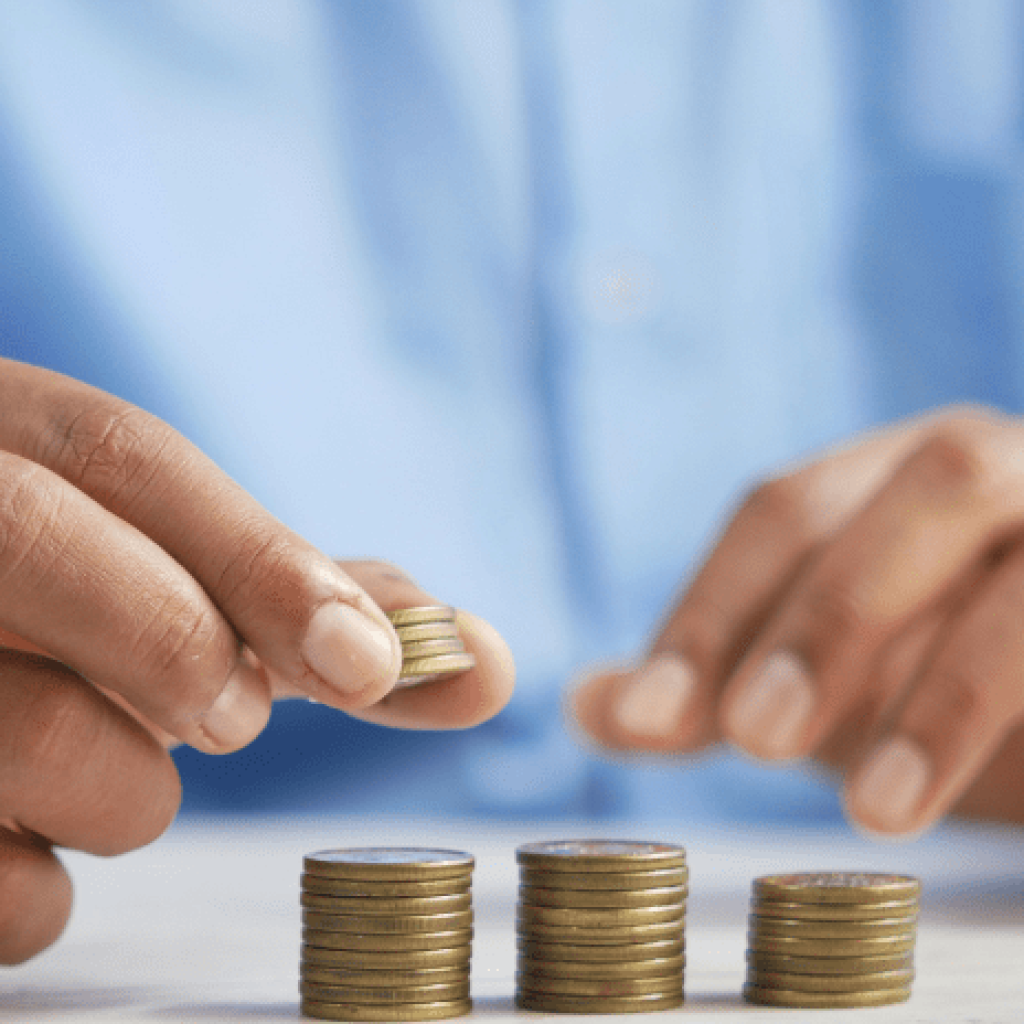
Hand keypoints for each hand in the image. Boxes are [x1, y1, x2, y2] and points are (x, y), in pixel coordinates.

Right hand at [0, 359, 513, 962]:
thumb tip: (485, 658)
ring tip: (105, 773)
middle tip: (227, 714)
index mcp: (5, 440)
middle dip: (179, 645)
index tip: (368, 664)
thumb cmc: (72, 620)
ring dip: (122, 789)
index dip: (261, 559)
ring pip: (30, 731)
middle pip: (45, 540)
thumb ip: (312, 605)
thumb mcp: (172, 582)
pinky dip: (39, 887)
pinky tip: (27, 837)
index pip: (126, 455)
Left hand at [571, 406, 1023, 836]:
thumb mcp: (819, 688)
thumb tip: (588, 704)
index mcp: (893, 472)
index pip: (783, 513)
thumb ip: (709, 687)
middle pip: (916, 499)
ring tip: (874, 811)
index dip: (711, 611)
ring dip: (946, 690)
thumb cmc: (929, 678)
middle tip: (756, 740)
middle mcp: (995, 467)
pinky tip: (1000, 797)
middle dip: (830, 620)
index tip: (647, 722)